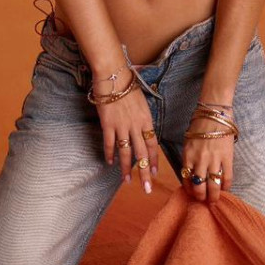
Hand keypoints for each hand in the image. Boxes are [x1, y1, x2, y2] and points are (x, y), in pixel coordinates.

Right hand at [95, 75, 158, 191]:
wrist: (113, 75)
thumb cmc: (127, 85)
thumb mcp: (141, 102)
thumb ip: (143, 118)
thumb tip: (143, 130)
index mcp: (146, 120)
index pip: (153, 145)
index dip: (154, 160)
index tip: (156, 173)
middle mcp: (136, 125)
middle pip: (142, 153)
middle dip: (145, 172)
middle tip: (146, 188)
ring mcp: (122, 126)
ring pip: (126, 152)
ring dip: (127, 168)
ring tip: (127, 181)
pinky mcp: (108, 124)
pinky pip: (109, 143)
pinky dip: (109, 154)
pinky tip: (110, 163)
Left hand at [182, 116, 233, 204]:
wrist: (214, 113)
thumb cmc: (199, 126)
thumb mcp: (188, 142)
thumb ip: (189, 158)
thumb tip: (191, 174)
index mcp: (187, 156)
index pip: (186, 179)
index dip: (189, 190)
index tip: (192, 195)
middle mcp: (199, 160)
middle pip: (199, 186)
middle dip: (201, 197)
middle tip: (204, 201)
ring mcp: (214, 160)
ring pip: (213, 185)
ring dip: (214, 196)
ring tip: (214, 201)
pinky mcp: (227, 158)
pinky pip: (227, 177)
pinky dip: (226, 186)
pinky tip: (225, 189)